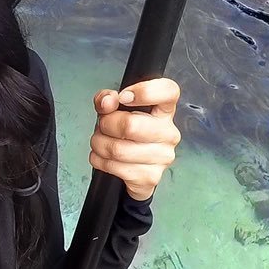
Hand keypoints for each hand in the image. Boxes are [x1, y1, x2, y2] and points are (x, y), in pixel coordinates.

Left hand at [89, 77, 180, 202]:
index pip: (168, 91)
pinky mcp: (150, 177)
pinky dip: (99, 161)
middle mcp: (169, 133)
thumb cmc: (126, 135)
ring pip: (117, 149)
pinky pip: (114, 167)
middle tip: (104, 126)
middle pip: (130, 125)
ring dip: (99, 144)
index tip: (124, 97)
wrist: (133, 170)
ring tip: (102, 142)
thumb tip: (107, 101)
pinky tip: (106, 158)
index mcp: (164, 111)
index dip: (145, 91)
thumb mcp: (114, 111)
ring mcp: (163, 157)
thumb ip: (107, 99)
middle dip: (106, 125)